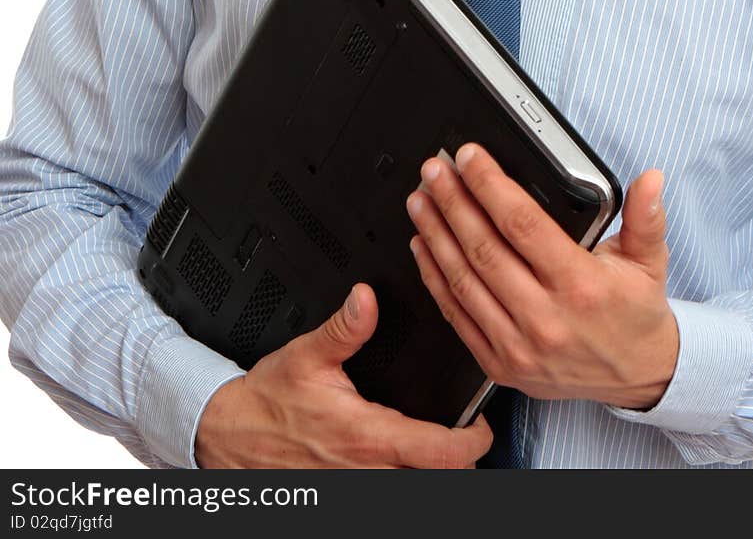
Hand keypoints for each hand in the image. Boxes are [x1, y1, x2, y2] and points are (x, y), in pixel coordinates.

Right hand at [194, 283, 492, 467]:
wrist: (228, 438)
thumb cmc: (267, 401)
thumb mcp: (306, 355)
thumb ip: (344, 329)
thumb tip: (367, 298)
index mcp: (367, 435)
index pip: (442, 452)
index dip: (474, 442)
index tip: (483, 424)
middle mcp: (368, 470)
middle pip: (440, 479)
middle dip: (462, 459)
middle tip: (468, 430)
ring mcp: (358, 488)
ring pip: (417, 489)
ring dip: (435, 469)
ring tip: (443, 441)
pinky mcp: (346, 494)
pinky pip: (391, 491)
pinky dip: (406, 475)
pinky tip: (408, 456)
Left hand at [405, 144, 678, 410]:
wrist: (638, 376)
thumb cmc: (637, 313)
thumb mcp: (650, 260)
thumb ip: (646, 216)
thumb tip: (650, 180)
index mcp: (581, 286)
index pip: (522, 225)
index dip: (490, 186)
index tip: (469, 157)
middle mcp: (546, 319)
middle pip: (484, 249)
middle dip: (453, 202)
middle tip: (434, 170)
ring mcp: (519, 347)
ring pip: (464, 281)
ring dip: (435, 235)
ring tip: (420, 201)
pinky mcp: (501, 365)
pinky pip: (457, 317)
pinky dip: (435, 279)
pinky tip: (423, 247)